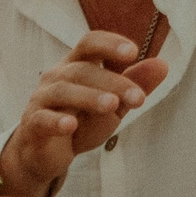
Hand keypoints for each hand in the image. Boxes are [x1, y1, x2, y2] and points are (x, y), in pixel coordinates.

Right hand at [0, 31, 163, 196]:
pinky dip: (56, 121)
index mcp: (76, 66)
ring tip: (111, 106)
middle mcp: (57, 77)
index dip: (109, 44)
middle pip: (82, 70)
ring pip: (63, 91)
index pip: (89, 43)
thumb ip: (133, 85)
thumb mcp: (113, 104)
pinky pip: (42, 119)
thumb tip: (162, 65)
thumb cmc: (80, 122)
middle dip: (113, 82)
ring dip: (89, 97)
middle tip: (138, 98)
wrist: (45, 153)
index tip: (133, 52)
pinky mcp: (32, 124)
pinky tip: (71, 126)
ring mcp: (41, 100)